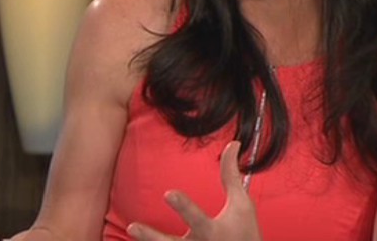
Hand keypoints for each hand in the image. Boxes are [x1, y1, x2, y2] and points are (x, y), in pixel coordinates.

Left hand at [127, 141, 262, 240]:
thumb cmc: (244, 232)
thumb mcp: (241, 204)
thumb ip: (231, 175)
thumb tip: (232, 144)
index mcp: (212, 232)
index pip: (196, 218)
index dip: (183, 207)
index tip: (168, 193)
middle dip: (152, 237)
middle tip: (133, 226)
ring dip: (148, 240)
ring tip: (131, 228)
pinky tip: (139, 239)